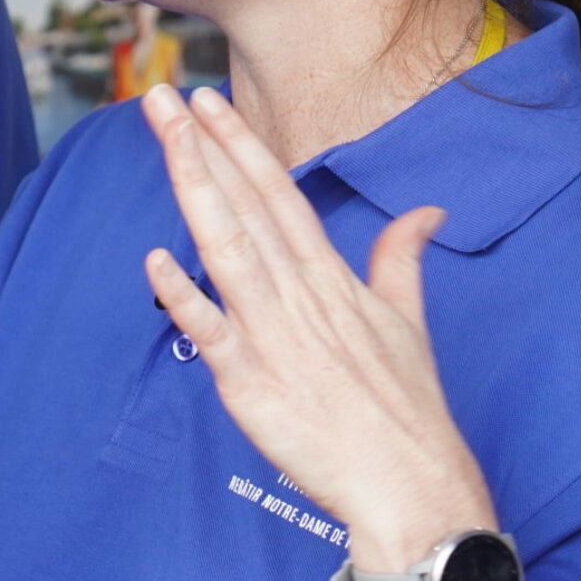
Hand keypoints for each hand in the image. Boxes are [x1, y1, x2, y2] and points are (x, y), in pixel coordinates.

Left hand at [139, 86, 492, 566]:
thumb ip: (402, 258)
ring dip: (192, 190)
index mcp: (333, 277)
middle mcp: (301, 295)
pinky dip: (184, 296)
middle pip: (244, 207)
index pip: (280, 194)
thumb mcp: (410, 320)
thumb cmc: (407, 408)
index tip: (208, 103)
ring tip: (161, 142)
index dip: (241, 145)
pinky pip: (212, 333)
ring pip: (226, 249)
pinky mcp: (254, 385)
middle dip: (202, 148)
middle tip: (162, 97)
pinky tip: (154, 259)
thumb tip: (426, 212)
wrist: (410, 483)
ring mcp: (275, 337)